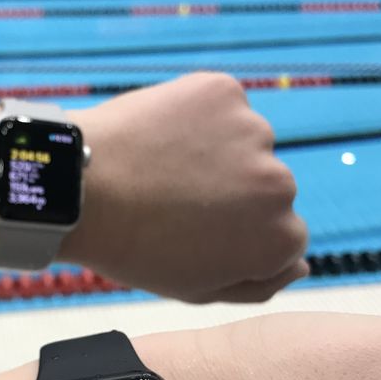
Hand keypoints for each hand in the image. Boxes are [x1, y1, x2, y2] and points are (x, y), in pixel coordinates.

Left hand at [64, 72, 307, 302]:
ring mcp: (254, 131)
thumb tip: (301, 264)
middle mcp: (282, 184)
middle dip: (233, 192)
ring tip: (162, 169)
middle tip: (174, 201)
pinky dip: (197, 116)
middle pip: (269, 187)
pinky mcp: (224, 91)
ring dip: (216, 151)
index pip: (285, 234)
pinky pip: (222, 106)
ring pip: (245, 143)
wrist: (79, 188)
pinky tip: (160, 136)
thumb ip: (259, 283)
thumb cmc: (133, 248)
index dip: (238, 235)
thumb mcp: (198, 288)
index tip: (198, 233)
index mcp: (282, 239)